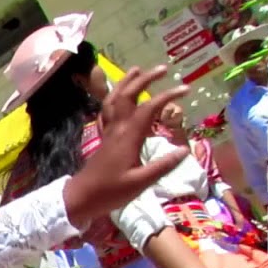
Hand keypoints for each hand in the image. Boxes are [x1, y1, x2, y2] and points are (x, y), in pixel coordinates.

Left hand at [64, 66, 190, 229]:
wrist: (80, 198)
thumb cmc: (110, 192)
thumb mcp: (141, 182)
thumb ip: (163, 166)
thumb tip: (185, 150)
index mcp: (128, 137)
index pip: (149, 108)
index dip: (168, 96)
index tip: (186, 88)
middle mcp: (117, 129)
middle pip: (128, 96)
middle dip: (145, 79)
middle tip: (163, 68)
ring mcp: (108, 132)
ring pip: (114, 100)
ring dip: (126, 83)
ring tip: (136, 69)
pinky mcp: (104, 138)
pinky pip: (107, 112)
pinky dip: (113, 99)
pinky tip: (117, 96)